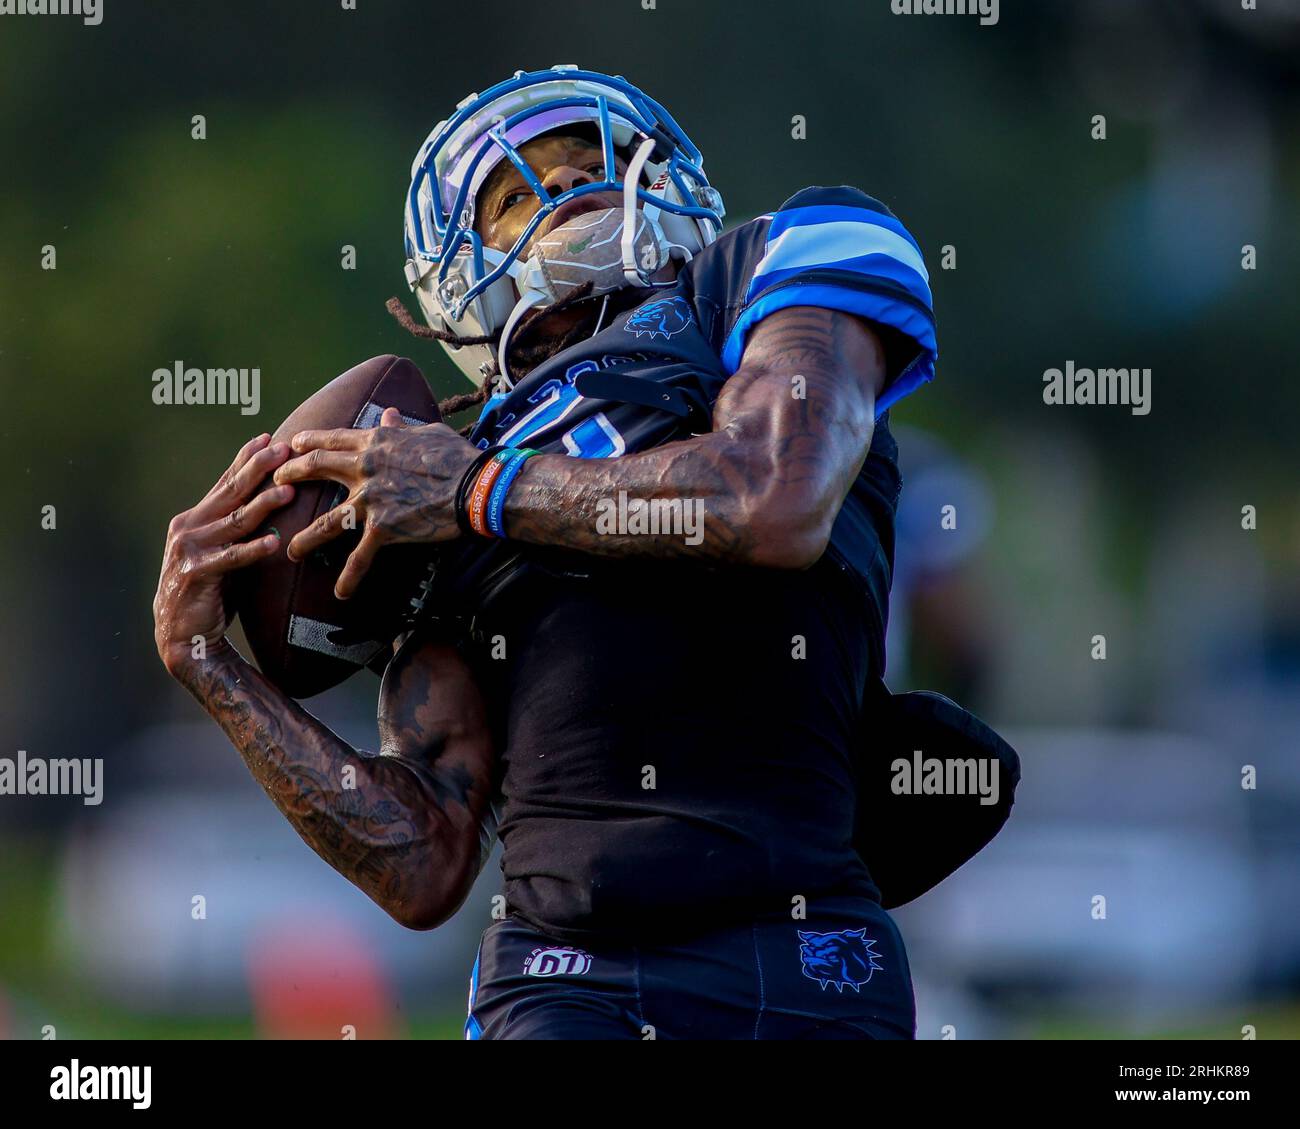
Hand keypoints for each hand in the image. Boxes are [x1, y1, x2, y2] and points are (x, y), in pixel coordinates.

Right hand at [153, 434, 294, 674]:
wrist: (182, 635)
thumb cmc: (209, 590)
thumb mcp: (222, 550)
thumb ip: (236, 527)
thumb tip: (269, 500)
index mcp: (194, 518)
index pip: (225, 482)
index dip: (245, 459)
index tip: (268, 437)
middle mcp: (188, 527)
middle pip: (230, 493)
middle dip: (257, 468)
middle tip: (283, 449)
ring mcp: (189, 549)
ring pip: (234, 521)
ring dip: (263, 504)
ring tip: (288, 490)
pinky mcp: (195, 574)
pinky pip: (231, 558)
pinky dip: (253, 549)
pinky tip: (275, 542)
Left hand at [272, 409, 478, 598]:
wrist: (475, 486)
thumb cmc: (457, 457)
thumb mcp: (427, 433)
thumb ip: (401, 427)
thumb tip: (389, 414)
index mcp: (375, 442)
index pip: (332, 438)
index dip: (308, 441)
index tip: (292, 445)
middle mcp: (365, 468)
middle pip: (316, 468)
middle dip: (289, 475)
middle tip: (274, 484)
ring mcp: (371, 500)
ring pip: (326, 521)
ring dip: (305, 538)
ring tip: (290, 550)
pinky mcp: (383, 528)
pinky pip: (360, 557)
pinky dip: (349, 577)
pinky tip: (340, 593)